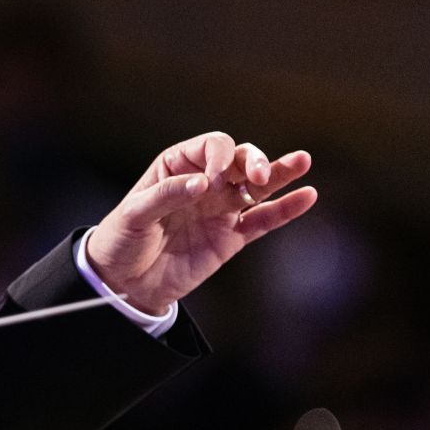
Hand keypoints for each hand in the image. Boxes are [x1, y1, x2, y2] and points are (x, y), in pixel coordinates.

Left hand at [84, 131, 316, 313]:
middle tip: (256, 176)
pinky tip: (307, 196)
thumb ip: (167, 195)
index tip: (213, 177)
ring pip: (257, 186)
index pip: (211, 147)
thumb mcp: (135, 214)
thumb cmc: (122, 239)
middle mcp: (205, 182)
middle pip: (241, 160)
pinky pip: (263, 220)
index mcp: (178, 166)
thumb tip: (204, 183)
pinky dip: (285, 209)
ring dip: (279, 173)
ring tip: (302, 161)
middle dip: (253, 162)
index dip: (219, 156)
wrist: (124, 282)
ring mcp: (221, 209)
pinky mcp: (231, 237)